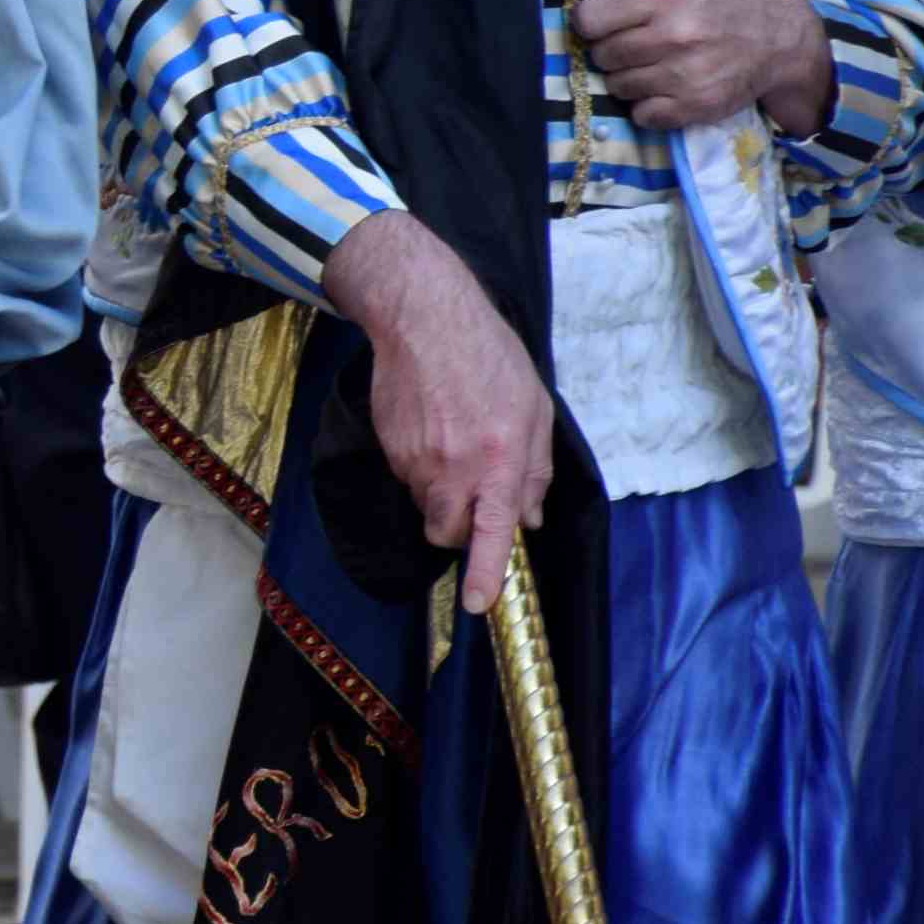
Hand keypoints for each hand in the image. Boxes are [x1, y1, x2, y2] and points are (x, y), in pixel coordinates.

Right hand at [325, 211, 556, 616]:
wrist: (425, 319)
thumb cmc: (489, 358)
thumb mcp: (534, 408)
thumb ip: (535, 470)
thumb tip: (526, 517)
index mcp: (499, 460)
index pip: (491, 533)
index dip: (484, 575)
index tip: (479, 605)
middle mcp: (455, 466)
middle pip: (446, 532)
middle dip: (459, 528)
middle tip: (472, 497)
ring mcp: (415, 458)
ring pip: (427, 503)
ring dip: (442, 489)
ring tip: (453, 441)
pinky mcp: (389, 446)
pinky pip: (408, 475)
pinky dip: (421, 463)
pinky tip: (432, 425)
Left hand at [566, 0, 829, 134]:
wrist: (777, 35)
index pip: (589, 20)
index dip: (591, 18)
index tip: (608, 17)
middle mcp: (674, 36)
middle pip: (601, 54)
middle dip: (610, 46)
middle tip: (636, 38)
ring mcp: (685, 75)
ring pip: (617, 86)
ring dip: (626, 75)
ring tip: (651, 59)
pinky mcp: (695, 106)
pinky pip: (642, 114)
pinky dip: (646, 103)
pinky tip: (663, 84)